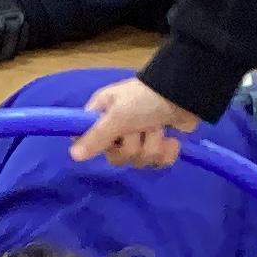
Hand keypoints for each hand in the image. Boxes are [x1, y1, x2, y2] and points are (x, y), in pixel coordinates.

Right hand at [70, 78, 199, 168]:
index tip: (113, 139)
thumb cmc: (144, 100)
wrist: (184, 94)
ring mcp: (139, 137)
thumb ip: (96, 137)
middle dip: (134, 145)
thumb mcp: (118, 116)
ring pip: (138, 160)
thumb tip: (72, 156)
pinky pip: (156, 163)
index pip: (89, 140)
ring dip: (152, 145)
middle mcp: (117, 127)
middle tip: (141, 128)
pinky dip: (166, 153)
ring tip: (160, 128)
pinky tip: (172, 141)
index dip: (100, 145)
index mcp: (102, 115)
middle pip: (116, 156)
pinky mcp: (159, 145)